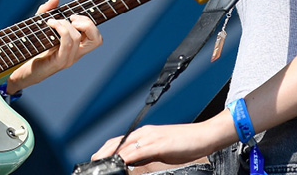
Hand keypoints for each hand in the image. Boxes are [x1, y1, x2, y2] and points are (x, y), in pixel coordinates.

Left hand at [6, 0, 101, 91]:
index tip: (72, 16)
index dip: (89, 22)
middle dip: (87, 23)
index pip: (96, 37)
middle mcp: (76, 54)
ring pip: (78, 38)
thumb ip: (47, 11)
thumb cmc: (32, 48)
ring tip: (52, 21)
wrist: (20, 70)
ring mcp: (68, 59)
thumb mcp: (40, 26)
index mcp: (76, 47)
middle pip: (97, 40)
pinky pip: (67, 44)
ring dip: (65, 24)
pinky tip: (50, 24)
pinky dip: (61, 29)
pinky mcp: (58, 62)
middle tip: (71, 19)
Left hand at [91, 124, 207, 167]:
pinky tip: (121, 163)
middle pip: (117, 142)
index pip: (119, 141)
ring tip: (100, 164)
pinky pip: (138, 151)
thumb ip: (145, 155)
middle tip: (92, 163)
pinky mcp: (159, 144)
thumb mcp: (160, 150)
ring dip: (111, 156)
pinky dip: (127, 157)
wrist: (204, 136)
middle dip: (102, 153)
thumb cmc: (185, 143)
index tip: (96, 160)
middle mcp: (144, 133)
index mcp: (144, 134)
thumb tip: (131, 163)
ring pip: (124, 146)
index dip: (105, 150)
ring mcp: (151, 137)